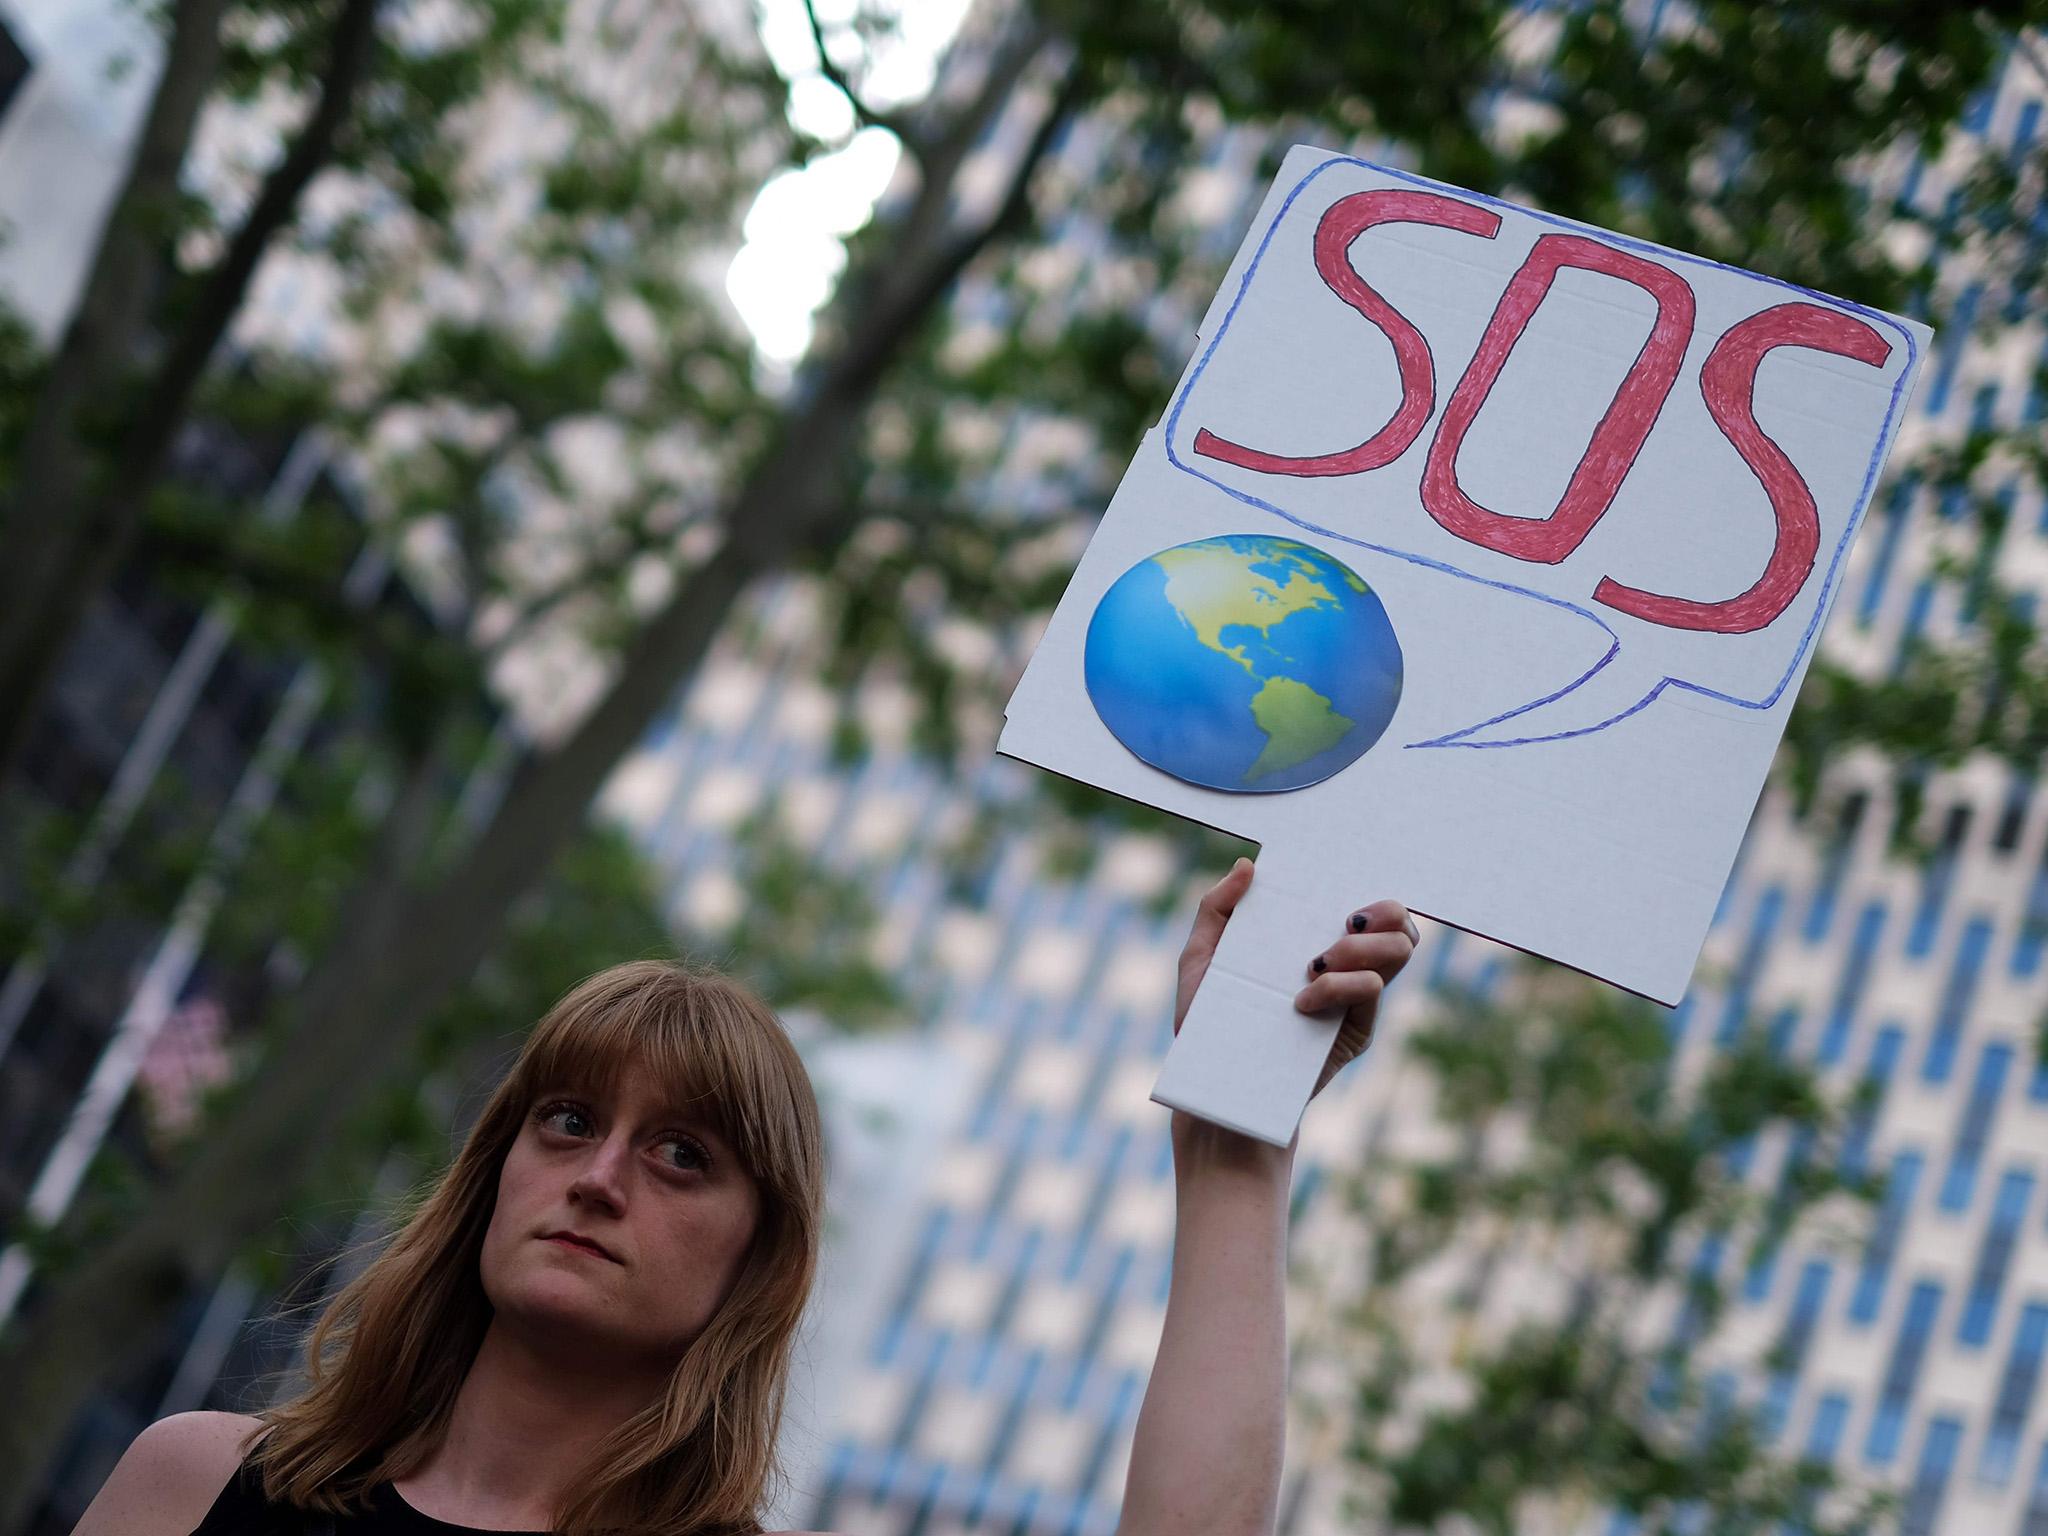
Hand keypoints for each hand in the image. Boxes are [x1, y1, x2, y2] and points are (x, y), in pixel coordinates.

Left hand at [1173, 859, 1418, 1100]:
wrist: (1213, 1086)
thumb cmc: (1205, 1021)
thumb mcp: (1200, 959)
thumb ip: (1217, 909)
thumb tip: (1248, 866)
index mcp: (1314, 942)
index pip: (1367, 908)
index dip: (1373, 891)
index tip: (1346, 892)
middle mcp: (1344, 968)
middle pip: (1399, 924)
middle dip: (1382, 912)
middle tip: (1342, 925)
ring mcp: (1354, 1001)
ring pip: (1398, 952)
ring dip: (1360, 947)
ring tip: (1314, 965)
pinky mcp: (1355, 1033)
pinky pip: (1372, 990)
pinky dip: (1339, 984)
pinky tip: (1302, 1001)